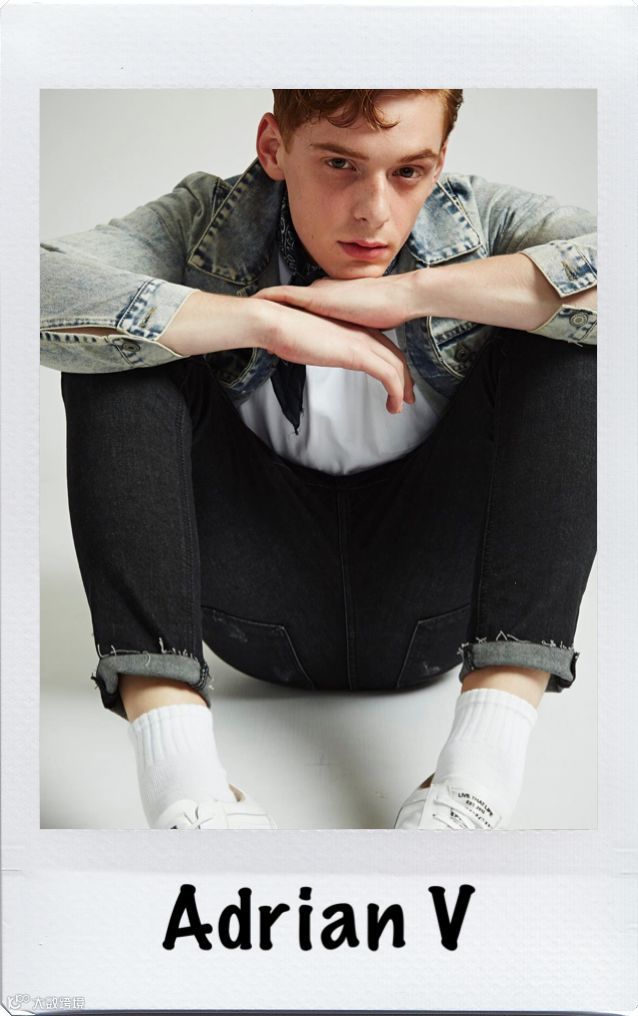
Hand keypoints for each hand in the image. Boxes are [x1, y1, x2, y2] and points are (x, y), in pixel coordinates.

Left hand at [253, 273, 417, 331]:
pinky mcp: (317, 297)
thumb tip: (343, 337)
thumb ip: (349, 328)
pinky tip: (257, 299)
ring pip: (283, 296)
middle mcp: (322, 291)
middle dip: (270, 303)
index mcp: (332, 296)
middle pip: (289, 299)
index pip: (303, 302)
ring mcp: (318, 292)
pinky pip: (286, 296)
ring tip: (250, 302)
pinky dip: (270, 296)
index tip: (272, 310)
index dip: (287, 307)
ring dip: (266, 299)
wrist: (398, 297)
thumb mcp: (362, 324)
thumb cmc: (388, 308)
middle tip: (253, 305)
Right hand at [259, 299, 414, 413]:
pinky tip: (393, 406)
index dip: (393, 366)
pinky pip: (388, 376)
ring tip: (400, 407)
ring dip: (403, 390)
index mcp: (352, 329)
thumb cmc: (286, 331)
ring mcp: (362, 342)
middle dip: (405, 379)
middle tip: (408, 397)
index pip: (383, 347)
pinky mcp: (358, 354)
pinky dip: (396, 392)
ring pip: (397, 367)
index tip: (396, 382)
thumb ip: (320, 346)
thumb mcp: (310, 340)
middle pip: (396, 356)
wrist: (276, 321)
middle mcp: (362, 333)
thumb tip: (314, 353)